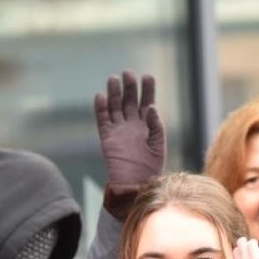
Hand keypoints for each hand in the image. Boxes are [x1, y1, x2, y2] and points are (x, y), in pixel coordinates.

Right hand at [95, 72, 164, 189]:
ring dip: (114, 93)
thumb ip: (155, 125)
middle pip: (129, 101)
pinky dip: (100, 109)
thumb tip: (151, 107)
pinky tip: (101, 96)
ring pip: (115, 107)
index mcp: (146, 125)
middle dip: (129, 87)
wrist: (135, 185)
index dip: (147, 89)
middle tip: (129, 73)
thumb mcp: (158, 145)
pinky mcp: (107, 138)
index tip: (148, 76)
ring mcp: (119, 130)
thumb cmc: (150, 168)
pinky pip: (102, 120)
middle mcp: (132, 125)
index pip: (147, 102)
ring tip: (114, 79)